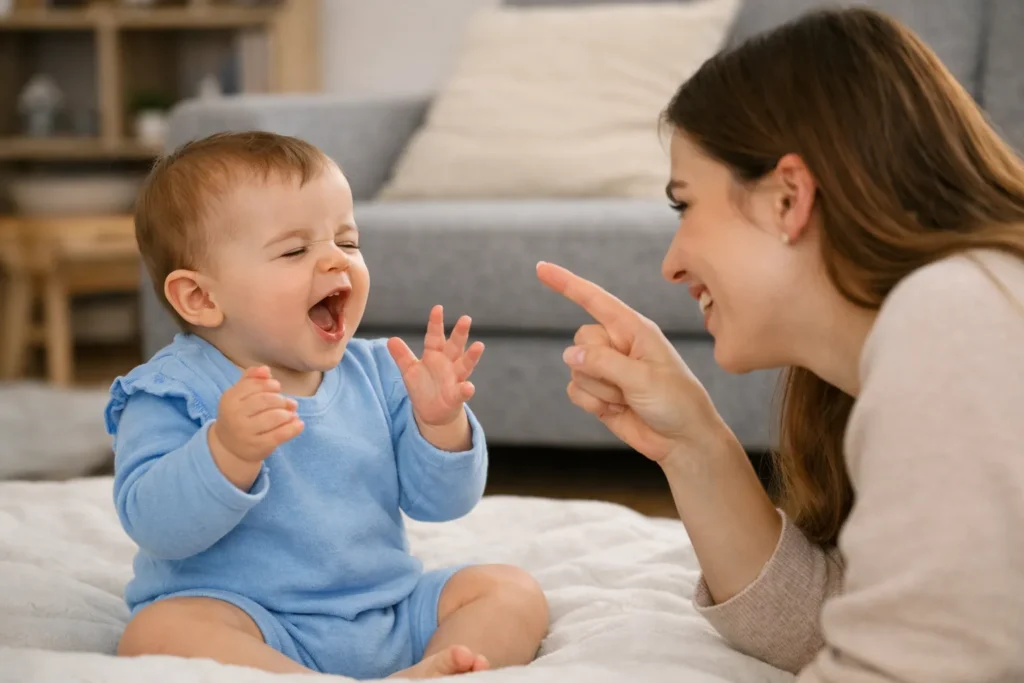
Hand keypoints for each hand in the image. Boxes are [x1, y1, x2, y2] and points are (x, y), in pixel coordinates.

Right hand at [210, 366, 302, 463]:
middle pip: (267, 400)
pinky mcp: (258, 446)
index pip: (255, 385)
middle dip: (281, 400)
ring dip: (288, 413)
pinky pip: (281, 434)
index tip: (277, 388)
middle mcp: (235, 415)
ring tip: (291, 414)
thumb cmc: (238, 415)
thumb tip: (266, 369)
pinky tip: (298, 424)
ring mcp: (246, 432)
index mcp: (230, 399)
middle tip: (287, 403)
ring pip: (276, 416)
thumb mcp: (238, 395)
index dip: (271, 384)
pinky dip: (294, 428)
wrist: (229, 447)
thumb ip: (251, 379)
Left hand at [387, 305, 484, 427]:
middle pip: (455, 346)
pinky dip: (466, 390)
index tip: (437, 308)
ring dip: (472, 356)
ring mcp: (455, 379)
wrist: (432, 412)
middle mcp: (448, 363)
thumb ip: (402, 356)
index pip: (435, 336)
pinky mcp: (457, 396)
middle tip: (466, 318)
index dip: (436, 323)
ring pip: (465, 365)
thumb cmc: (423, 386)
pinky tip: (468, 387)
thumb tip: (390, 339)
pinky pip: (463, 392)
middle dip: (460, 333)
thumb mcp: (409, 370)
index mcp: (435, 354)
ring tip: (479, 346)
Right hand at [536, 261, 727, 462]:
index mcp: (634, 329)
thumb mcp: (644, 378)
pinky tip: (617, 409)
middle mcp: (618, 345)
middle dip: (597, 366)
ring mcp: (607, 369)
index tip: (541, 268)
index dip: (566, 283)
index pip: (594, 299)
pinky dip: (591, 403)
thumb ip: (604, 363)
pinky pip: (574, 390)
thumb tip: (568, 356)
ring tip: (627, 399)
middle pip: (581, 341)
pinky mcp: (598, 392)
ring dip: (598, 389)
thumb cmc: (676, 402)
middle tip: (628, 383)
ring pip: (574, 369)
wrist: (682, 441)